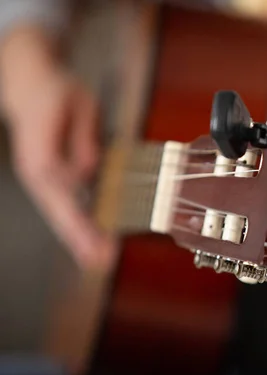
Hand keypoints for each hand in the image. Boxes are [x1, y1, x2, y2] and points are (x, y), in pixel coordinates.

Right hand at [1, 26, 113, 267]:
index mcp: (43, 153)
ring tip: (96, 259)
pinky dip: (74, 223)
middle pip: (58, 209)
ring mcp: (38, 177)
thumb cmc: (56, 92)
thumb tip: (89, 169)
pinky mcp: (46, 178)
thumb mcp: (79, 104)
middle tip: (100, 260)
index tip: (96, 238)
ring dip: (78, 237)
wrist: (27, 84)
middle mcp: (36, 171)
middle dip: (80, 237)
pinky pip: (61, 205)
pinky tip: (89, 239)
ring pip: (58, 212)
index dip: (81, 217)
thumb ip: (84, 137)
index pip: (65, 191)